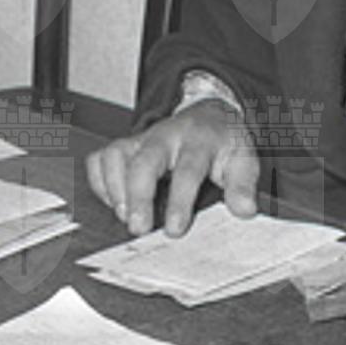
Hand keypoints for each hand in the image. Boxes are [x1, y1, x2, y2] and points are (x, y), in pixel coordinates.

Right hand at [84, 100, 258, 237]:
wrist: (210, 115)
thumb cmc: (223, 142)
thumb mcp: (244, 159)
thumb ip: (244, 185)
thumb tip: (245, 210)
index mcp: (200, 140)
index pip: (188, 169)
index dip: (180, 201)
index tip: (175, 229)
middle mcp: (167, 136)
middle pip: (144, 160)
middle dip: (138, 196)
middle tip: (138, 227)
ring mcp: (143, 139)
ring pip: (116, 155)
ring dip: (114, 189)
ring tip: (126, 216)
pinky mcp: (126, 145)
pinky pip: (101, 159)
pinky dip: (101, 183)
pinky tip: (115, 203)